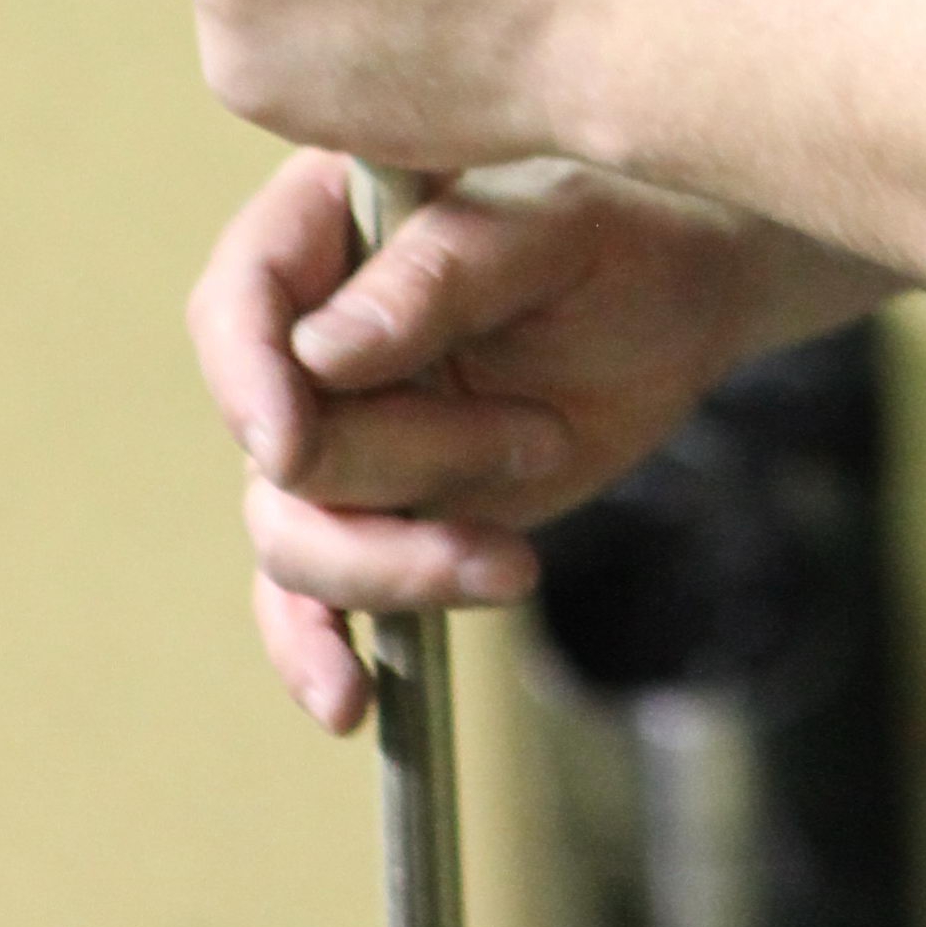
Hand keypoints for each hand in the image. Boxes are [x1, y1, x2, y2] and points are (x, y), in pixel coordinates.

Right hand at [187, 149, 816, 731]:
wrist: (685, 302)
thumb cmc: (626, 234)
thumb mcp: (556, 230)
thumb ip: (441, 277)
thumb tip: (319, 356)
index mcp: (325, 227)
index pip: (240, 302)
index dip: (248, 379)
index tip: (293, 445)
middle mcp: (306, 337)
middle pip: (280, 444)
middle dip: (409, 464)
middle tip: (541, 443)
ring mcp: (335, 433)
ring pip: (294, 533)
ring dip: (401, 560)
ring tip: (516, 559)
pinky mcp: (374, 510)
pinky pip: (307, 595)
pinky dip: (317, 646)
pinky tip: (348, 699)